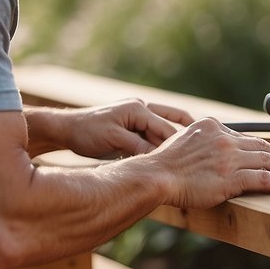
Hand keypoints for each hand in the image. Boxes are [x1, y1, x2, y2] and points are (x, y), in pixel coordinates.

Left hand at [64, 99, 194, 157]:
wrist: (67, 129)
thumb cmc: (86, 133)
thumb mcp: (113, 140)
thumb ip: (138, 147)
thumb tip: (160, 158)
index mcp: (138, 109)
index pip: (167, 129)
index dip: (180, 145)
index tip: (194, 160)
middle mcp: (141, 108)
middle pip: (171, 126)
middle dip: (185, 140)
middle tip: (202, 156)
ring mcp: (138, 116)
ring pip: (165, 130)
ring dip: (176, 143)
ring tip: (193, 158)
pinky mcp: (134, 125)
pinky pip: (155, 135)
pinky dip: (163, 145)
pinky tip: (173, 158)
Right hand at [148, 118, 269, 207]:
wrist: (154, 175)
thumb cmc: (163, 164)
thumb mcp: (183, 141)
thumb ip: (202, 143)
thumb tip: (212, 153)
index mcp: (211, 127)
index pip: (244, 136)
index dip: (261, 146)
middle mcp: (223, 138)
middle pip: (260, 146)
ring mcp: (228, 157)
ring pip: (265, 160)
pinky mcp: (230, 177)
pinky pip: (261, 178)